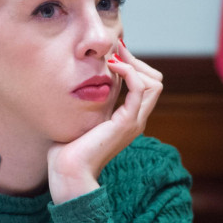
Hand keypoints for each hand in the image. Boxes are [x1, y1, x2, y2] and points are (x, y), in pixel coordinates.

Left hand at [47, 41, 163, 203]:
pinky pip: (140, 89)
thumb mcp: (84, 116)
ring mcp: (134, 122)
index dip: (133, 65)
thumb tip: (89, 79)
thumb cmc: (69, 146)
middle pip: (155, 80)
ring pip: (154, 82)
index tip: (114, 54)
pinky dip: (129, 72)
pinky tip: (112, 67)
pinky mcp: (127, 122)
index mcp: (129, 118)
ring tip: (113, 58)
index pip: (147, 84)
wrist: (67, 170)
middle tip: (115, 52)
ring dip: (134, 64)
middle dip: (137, 61)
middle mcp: (137, 119)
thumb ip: (93, 101)